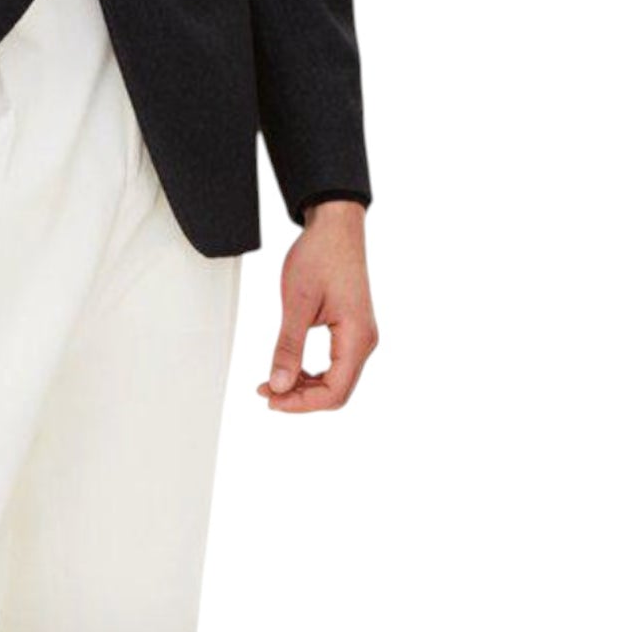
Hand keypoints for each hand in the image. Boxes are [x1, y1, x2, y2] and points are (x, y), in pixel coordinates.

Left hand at [257, 200, 377, 412]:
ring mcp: (361, 336)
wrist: (335, 227)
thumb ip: (288, 347)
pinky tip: (290, 369)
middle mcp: (365, 341)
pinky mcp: (352, 330)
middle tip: (265, 391)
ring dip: (305, 387)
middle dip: (301, 398)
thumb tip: (279, 384)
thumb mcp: (297, 303)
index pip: (334, 392)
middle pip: (337, 391)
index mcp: (357, 337)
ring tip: (273, 382)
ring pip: (336, 380)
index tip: (271, 399)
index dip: (301, 404)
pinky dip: (312, 372)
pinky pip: (336, 364)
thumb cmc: (320, 256)